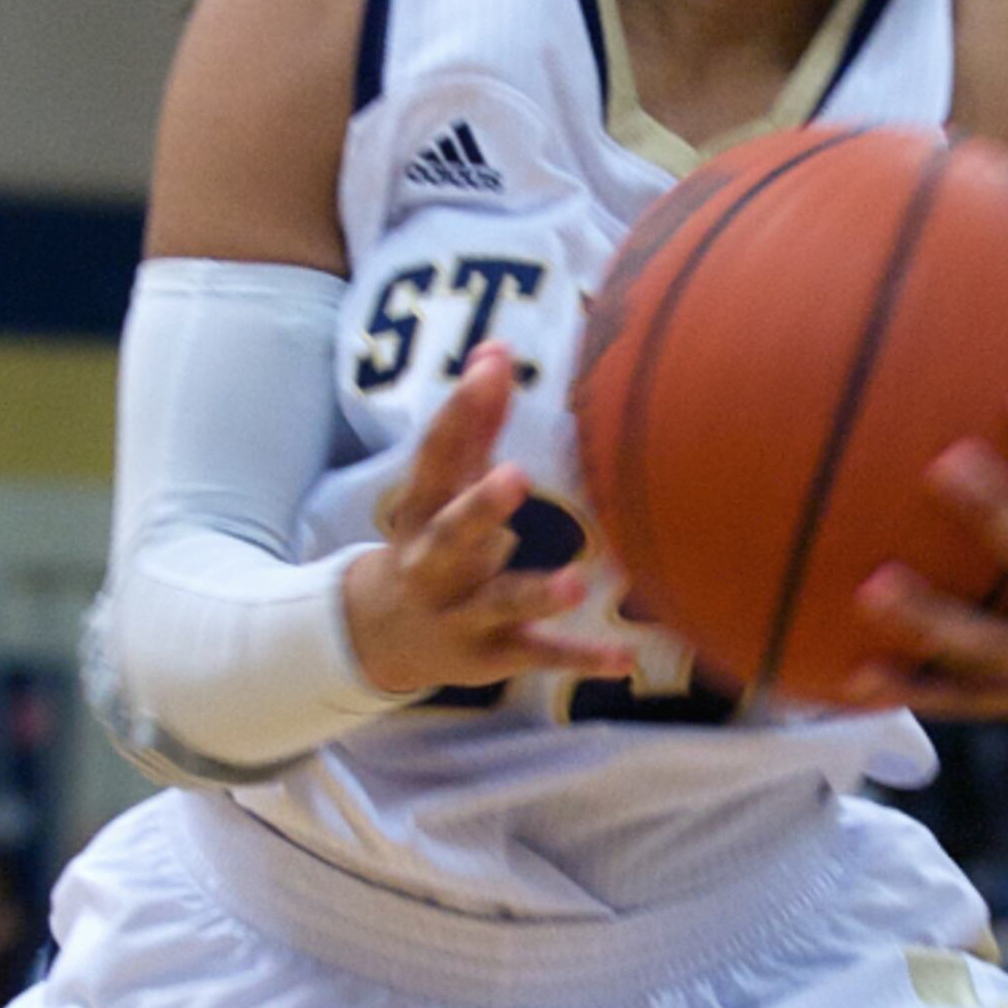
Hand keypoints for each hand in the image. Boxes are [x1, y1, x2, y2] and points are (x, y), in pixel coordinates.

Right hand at [342, 347, 623, 694]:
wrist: (382, 634)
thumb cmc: (432, 536)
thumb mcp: (443, 485)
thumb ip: (473, 422)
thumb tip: (495, 348)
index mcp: (421, 509)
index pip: (436, 455)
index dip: (460, 409)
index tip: (491, 364)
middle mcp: (432, 562)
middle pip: (451, 534)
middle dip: (480, 507)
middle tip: (516, 476)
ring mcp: (460, 612)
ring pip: (497, 603)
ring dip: (535, 593)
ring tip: (576, 584)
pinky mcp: (491, 654)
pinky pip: (538, 656)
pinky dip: (580, 658)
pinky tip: (625, 659)